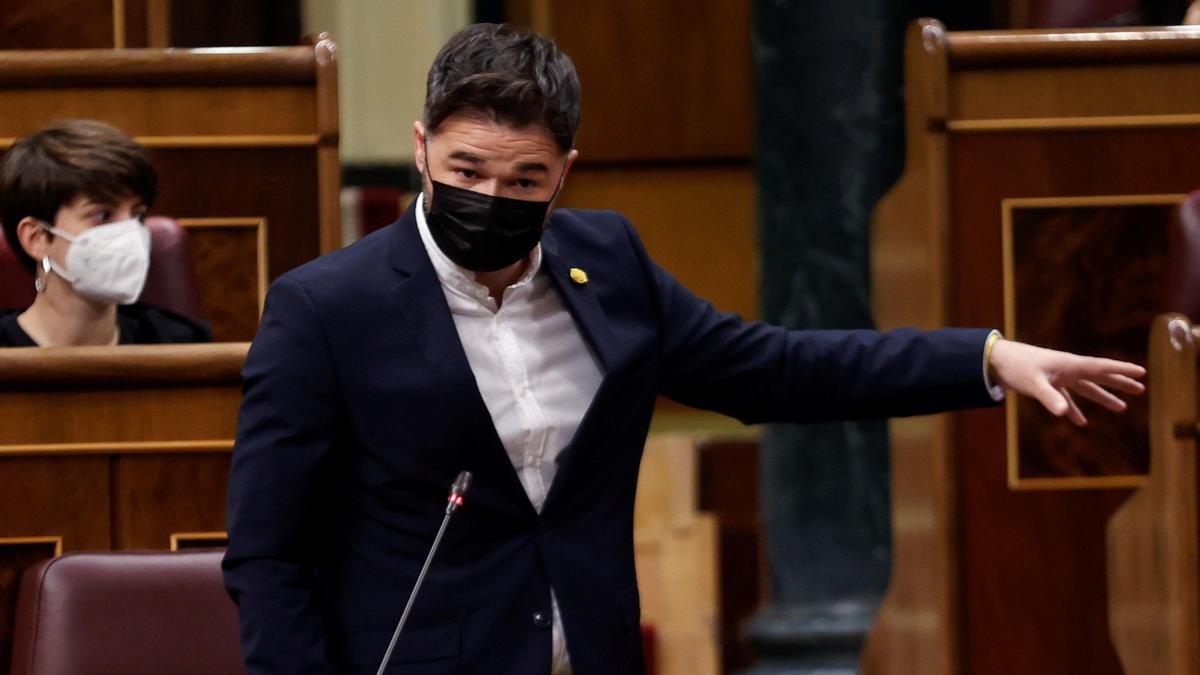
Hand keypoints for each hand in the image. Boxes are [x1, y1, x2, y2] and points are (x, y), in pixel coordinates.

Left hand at [988, 339, 1145, 425]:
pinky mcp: (1046, 385)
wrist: (993, 361)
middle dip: (1119, 383)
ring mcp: (1057, 377)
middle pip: (1098, 377)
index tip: (1142, 372)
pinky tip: (1080, 422)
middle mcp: (1066, 369)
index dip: (1122, 370)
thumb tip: (1065, 415)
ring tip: (1121, 408)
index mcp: (1069, 365)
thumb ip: (1050, 398)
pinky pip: (1065, 398)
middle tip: (1140, 389)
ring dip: (1102, 398)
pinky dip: (1073, 409)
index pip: (1101, 367)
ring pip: (1085, 388)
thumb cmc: (1015, 367)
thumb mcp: (1033, 383)